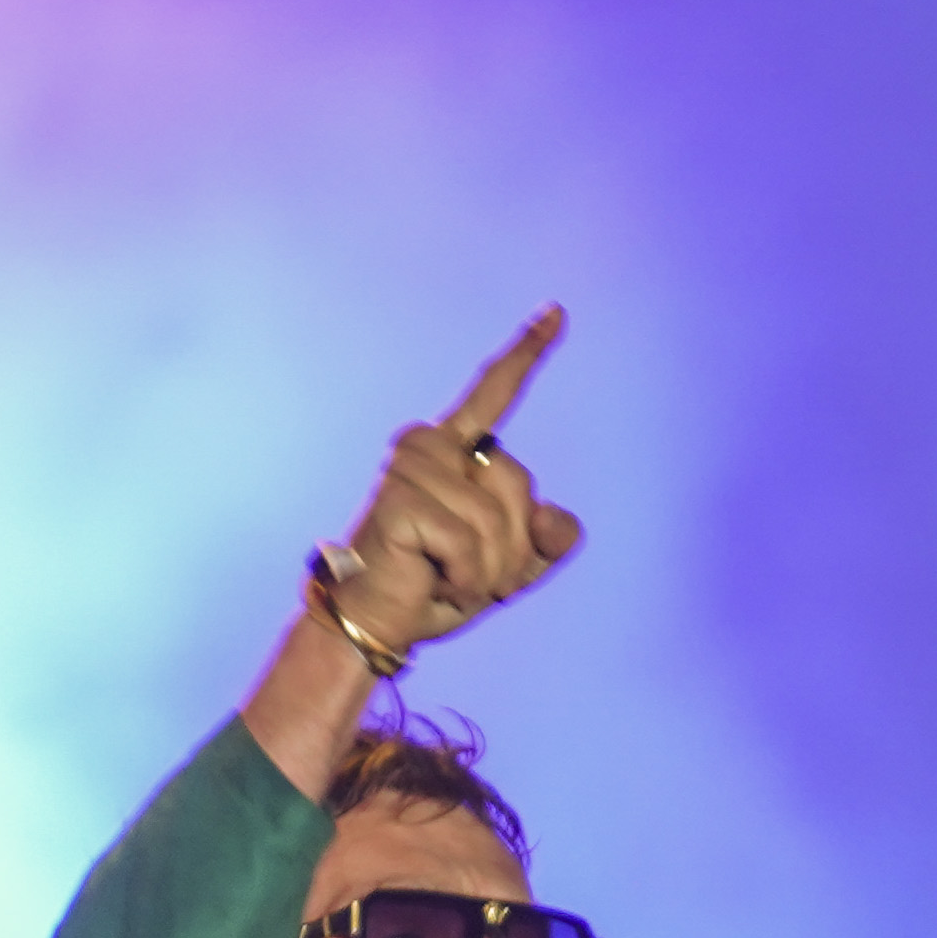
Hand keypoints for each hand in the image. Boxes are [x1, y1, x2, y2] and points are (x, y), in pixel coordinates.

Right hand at [316, 309, 583, 652]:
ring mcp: (412, 468)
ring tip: (446, 578)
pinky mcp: (402, 501)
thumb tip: (556, 518)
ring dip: (487, 570)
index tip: (556, 313)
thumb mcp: (509, 564)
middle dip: (512, 548)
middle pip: (521, 485)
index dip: (526, 354)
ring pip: (498, 523)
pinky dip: (466, 579)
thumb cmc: (438, 585)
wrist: (380, 624)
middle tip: (468, 572)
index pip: (495, 394)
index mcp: (454, 449)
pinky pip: (470, 546)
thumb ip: (545, 539)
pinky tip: (436, 580)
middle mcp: (430, 445)